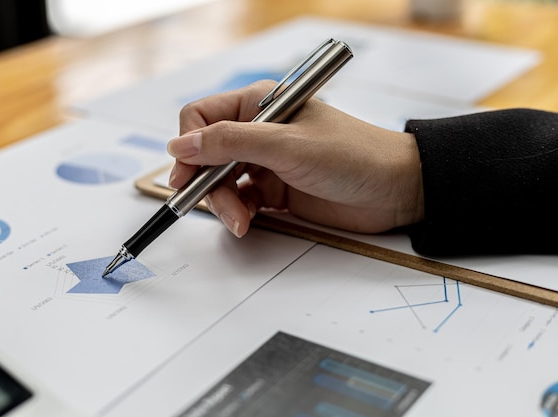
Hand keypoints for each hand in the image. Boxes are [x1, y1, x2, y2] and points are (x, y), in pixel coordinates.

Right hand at [167, 81, 423, 236]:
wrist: (395, 191)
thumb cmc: (353, 155)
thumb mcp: (287, 145)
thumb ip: (230, 142)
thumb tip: (180, 144)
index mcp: (259, 105)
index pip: (202, 117)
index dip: (188, 144)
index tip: (185, 172)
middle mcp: (258, 132)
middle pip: (207, 155)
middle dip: (204, 181)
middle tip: (207, 202)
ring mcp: (266, 163)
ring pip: (220, 182)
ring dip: (222, 203)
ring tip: (240, 220)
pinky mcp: (275, 190)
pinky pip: (240, 201)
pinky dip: (238, 213)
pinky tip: (247, 221)